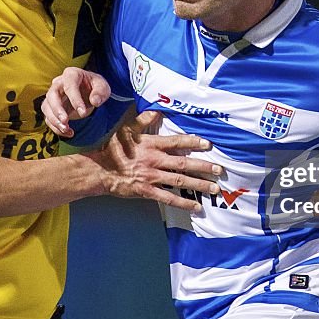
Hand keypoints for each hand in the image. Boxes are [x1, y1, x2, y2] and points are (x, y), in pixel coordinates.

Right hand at [43, 67, 110, 137]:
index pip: (69, 85)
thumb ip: (100, 93)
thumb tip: (95, 101)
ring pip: (46, 107)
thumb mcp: (103, 87)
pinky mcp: (51, 107)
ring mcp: (53, 95)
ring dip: (54, 120)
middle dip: (57, 109)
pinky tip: (69, 133)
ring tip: (67, 130)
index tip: (83, 113)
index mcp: (72, 74)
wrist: (88, 91)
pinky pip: (48, 118)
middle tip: (66, 122)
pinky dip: (56, 127)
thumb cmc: (95, 87)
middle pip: (51, 95)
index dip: (75, 99)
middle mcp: (58, 83)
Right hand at [89, 110, 221, 211]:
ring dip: (198, 184)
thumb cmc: (113, 149)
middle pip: (183, 163)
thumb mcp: (127, 130)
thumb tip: (157, 112)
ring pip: (179, 181)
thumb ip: (144, 121)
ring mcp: (151, 176)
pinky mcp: (147, 191)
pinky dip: (183, 203)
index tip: (208, 144)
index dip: (193, 142)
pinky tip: (196, 206)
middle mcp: (154, 160)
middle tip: (219, 170)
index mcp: (151, 144)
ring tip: (214, 188)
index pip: (177, 142)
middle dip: (203, 166)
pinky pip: (168, 198)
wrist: (99, 170)